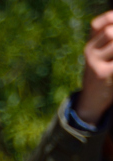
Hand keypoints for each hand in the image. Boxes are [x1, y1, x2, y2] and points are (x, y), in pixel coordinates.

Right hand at [76, 11, 112, 125]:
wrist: (90, 102)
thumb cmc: (101, 75)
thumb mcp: (99, 57)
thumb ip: (105, 42)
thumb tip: (112, 30)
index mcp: (89, 46)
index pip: (98, 24)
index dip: (110, 19)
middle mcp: (89, 53)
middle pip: (109, 32)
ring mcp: (94, 63)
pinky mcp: (103, 74)